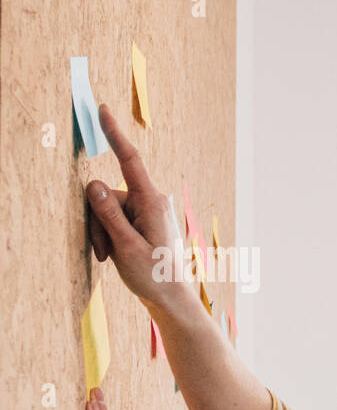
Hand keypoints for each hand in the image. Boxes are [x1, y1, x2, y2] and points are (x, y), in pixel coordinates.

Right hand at [84, 103, 189, 309]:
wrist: (171, 299)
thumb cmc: (154, 275)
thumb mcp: (125, 246)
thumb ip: (108, 214)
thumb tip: (93, 184)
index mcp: (152, 202)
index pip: (129, 161)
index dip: (114, 134)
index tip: (103, 109)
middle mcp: (151, 201)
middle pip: (107, 195)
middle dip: (98, 222)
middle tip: (106, 251)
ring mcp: (146, 212)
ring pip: (107, 210)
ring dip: (103, 233)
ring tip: (113, 257)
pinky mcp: (142, 222)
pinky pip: (114, 220)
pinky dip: (109, 237)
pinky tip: (115, 256)